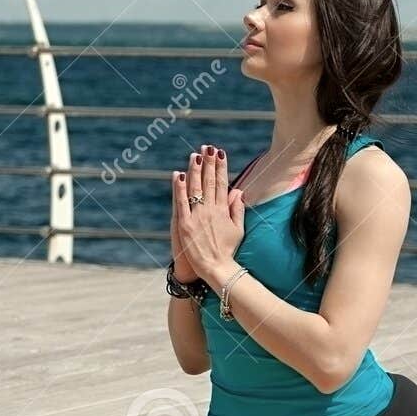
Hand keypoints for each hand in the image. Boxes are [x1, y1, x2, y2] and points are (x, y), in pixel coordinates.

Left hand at [173, 144, 244, 286]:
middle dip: (209, 163)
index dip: (221, 167)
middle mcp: (211, 210)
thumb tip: (238, 191)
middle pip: (210, 181)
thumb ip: (237, 209)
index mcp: (223, 210)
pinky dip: (179, 188)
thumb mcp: (238, 229)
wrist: (216, 268)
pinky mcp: (185, 224)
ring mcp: (197, 216)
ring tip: (195, 154)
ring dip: (195, 170)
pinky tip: (178, 174)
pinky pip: (181, 202)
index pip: (223, 183)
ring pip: (196, 188)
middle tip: (208, 147)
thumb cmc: (227, 251)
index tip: (220, 153)